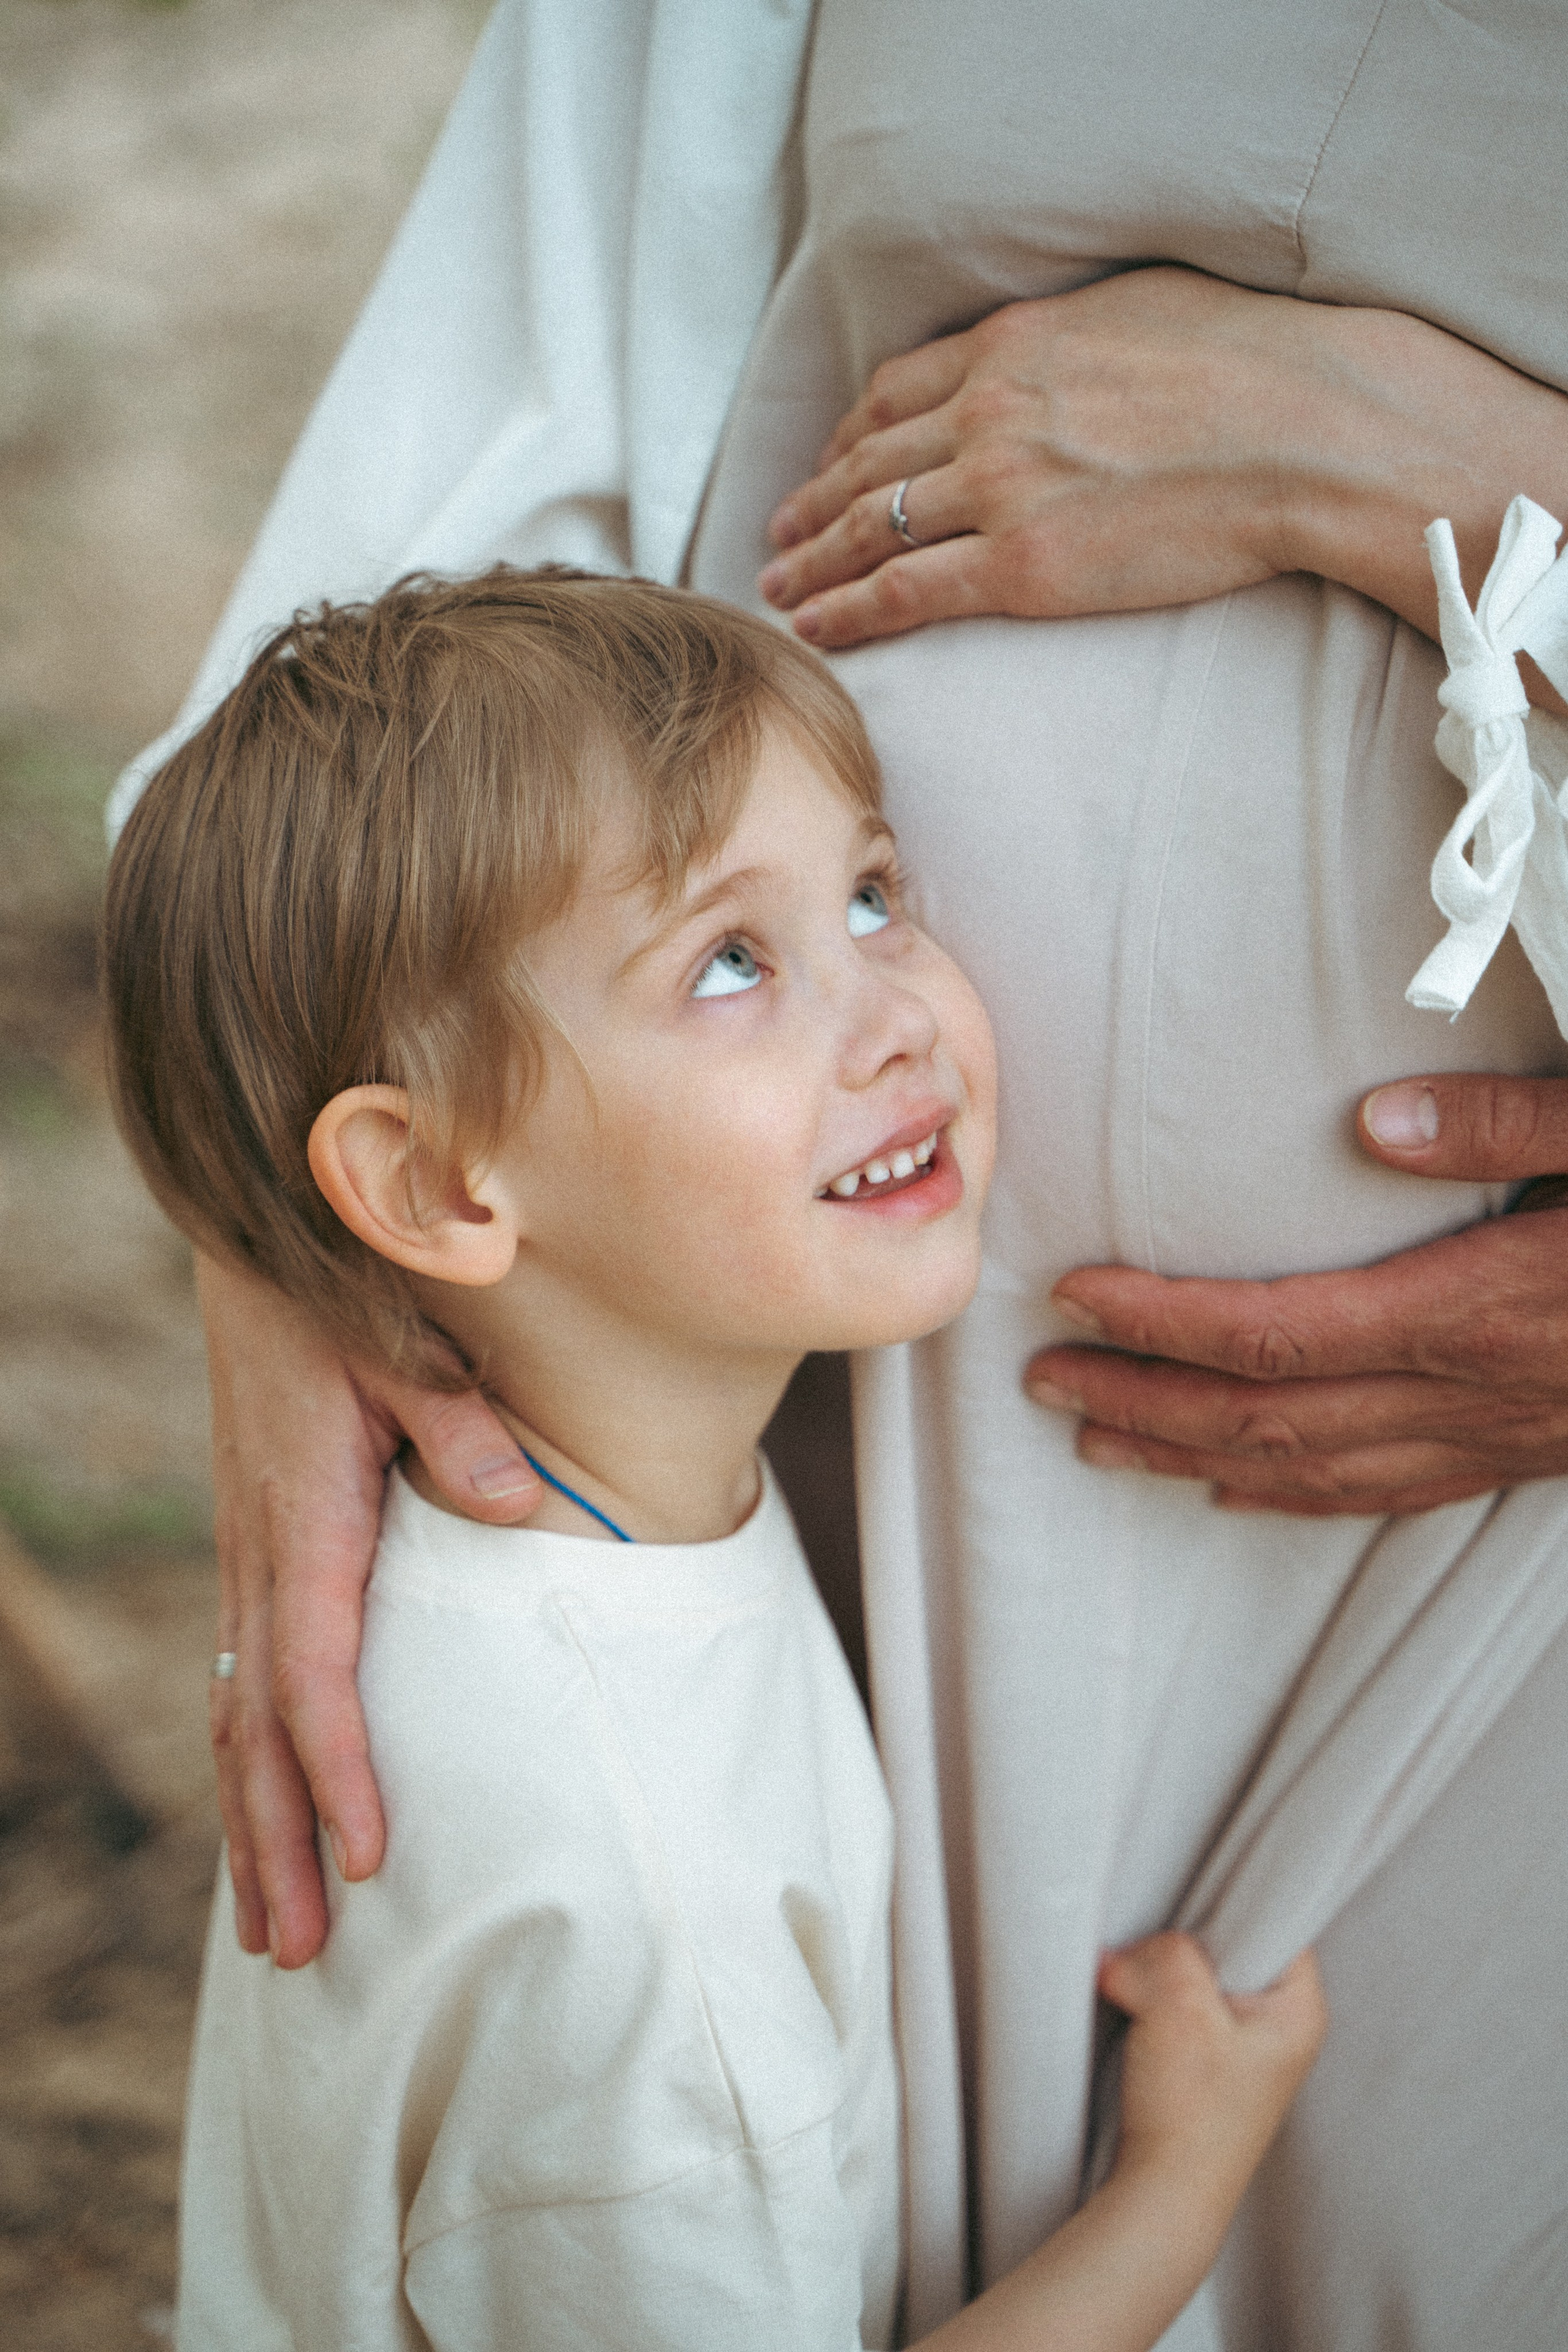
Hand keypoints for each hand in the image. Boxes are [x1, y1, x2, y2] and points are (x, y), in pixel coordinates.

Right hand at [199, 1251, 540, 1966]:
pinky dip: (251, 1761)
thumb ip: (457, 1419)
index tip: (367, 1858)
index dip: (340, 1771)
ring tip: (271, 1929)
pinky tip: (265, 1814)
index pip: (314, 1673)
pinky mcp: (260, 1547)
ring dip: (253, 1824)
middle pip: (259, 1728)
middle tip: (296, 1952)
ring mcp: (253, 1553)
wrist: (261, 1237)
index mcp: (305, 1514)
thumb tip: (510, 1504)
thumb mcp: (402, 1335)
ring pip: (240, 1715)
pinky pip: (245, 1675)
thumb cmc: (340, 1286)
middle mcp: (265, 1550)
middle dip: (276, 1842)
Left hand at [758, 266, 1567, 711]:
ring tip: (778, 587)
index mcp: (1011, 346)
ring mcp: (999, 491)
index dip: (847, 437)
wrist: (1302, 433)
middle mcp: (986, 413)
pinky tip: (814, 626)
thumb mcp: (1138, 309)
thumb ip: (1067, 337)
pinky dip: (847, 611)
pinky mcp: (1022, 568)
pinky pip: (905, 592)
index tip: (826, 466)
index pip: (894, 393)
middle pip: (866, 463)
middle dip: (811, 504)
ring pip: (871, 529)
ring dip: (812, 562)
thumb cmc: (1248, 368)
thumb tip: (1047, 352)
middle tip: (776, 534)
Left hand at [1027, 1075, 1567, 1516]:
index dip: (1161, 1321)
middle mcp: (1465, 1391)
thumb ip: (1500, 1128)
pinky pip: (1382, 1494)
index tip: (1075, 1294)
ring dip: (1192, 1458)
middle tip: (1043, 1379)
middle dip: (1140, 1401)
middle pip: (1265, 1415)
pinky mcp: (1517, 1456)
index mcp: (1470, 1310)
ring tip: (1100, 1441)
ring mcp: (1491, 1437)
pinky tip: (1236, 1488)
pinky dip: (1291, 1494)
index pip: (1275, 1331)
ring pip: (1312, 1470)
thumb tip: (1377, 1119)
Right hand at [1099, 1933, 1326, 2213]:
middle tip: (1153, 1960)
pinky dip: (1153, 2005)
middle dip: (1179, 1948)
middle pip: (1227, 1946)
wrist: (1162, 2197)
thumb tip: (1131, 1950)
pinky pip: (1180, 2006)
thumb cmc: (1190, 2118)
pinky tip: (1136, 2017)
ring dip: (1159, 1979)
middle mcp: (1279, 2026)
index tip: (1182, 1914)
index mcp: (1298, 2010)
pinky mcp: (1208, 2064)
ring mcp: (1243, 2048)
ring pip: (1197, 1977)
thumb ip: (1163, 1954)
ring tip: (1142, 1997)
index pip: (1274, 1921)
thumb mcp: (1178, 2010)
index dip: (1225, 1907)